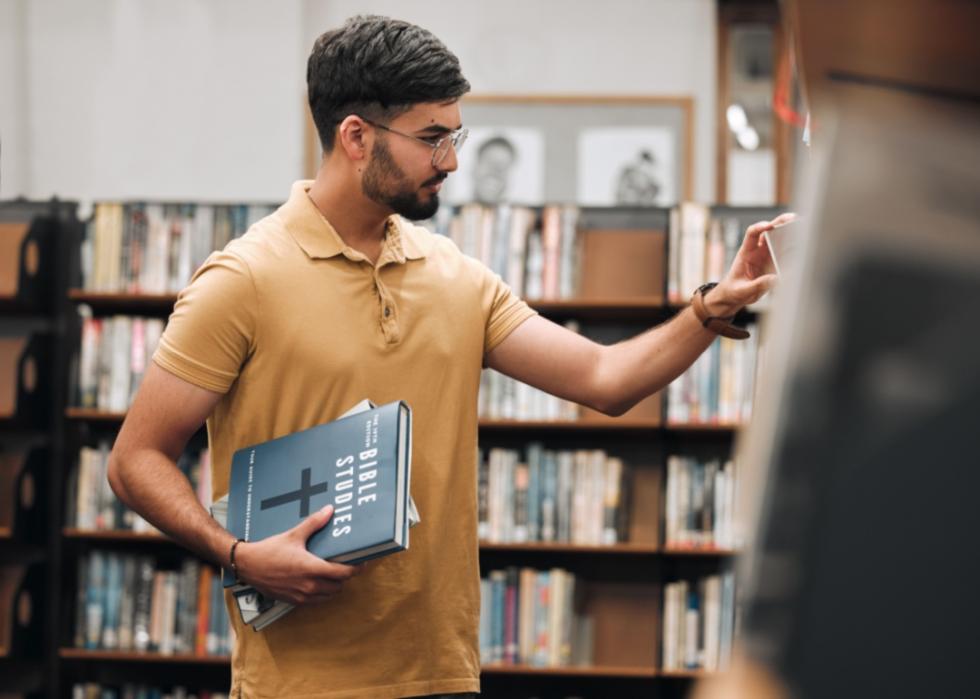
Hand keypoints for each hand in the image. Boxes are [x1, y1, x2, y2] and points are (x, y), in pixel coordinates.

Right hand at [233, 505, 362, 605]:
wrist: (247, 565)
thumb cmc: (270, 551)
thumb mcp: (294, 535)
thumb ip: (314, 523)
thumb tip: (329, 510)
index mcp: (311, 568)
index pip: (343, 573)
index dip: (356, 569)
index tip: (361, 562)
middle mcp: (309, 585)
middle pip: (339, 586)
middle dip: (345, 576)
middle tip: (346, 565)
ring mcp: (302, 595)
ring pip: (328, 595)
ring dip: (334, 586)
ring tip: (332, 573)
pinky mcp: (294, 601)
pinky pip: (316, 601)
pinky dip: (322, 593)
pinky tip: (318, 581)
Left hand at [706, 213, 796, 315]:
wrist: (734, 296)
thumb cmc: (734, 290)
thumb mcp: (743, 290)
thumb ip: (758, 284)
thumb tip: (776, 279)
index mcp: (746, 253)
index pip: (752, 234)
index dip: (760, 227)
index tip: (769, 226)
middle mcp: (757, 251)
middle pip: (769, 231)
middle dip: (781, 222)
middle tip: (793, 219)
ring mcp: (767, 256)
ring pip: (780, 240)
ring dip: (791, 234)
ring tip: (804, 231)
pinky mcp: (775, 264)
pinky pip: (786, 254)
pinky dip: (795, 249)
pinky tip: (804, 248)